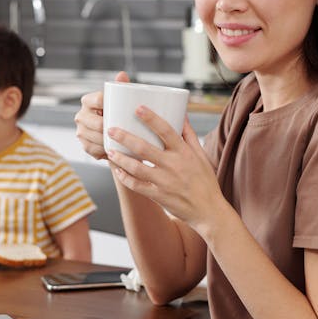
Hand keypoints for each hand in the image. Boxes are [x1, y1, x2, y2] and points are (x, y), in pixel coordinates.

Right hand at [74, 71, 129, 159]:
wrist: (114, 133)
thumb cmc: (117, 112)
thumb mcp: (120, 100)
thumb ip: (121, 86)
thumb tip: (122, 74)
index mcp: (87, 101)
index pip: (98, 100)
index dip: (109, 104)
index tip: (122, 108)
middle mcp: (81, 116)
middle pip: (97, 123)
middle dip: (111, 128)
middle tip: (128, 131)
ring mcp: (81, 132)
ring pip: (96, 138)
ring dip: (109, 142)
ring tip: (124, 143)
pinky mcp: (84, 146)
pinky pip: (95, 150)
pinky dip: (105, 151)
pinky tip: (115, 150)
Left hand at [106, 107, 223, 232]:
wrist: (208, 211)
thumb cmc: (204, 181)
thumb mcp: (201, 155)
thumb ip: (189, 135)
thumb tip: (182, 114)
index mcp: (184, 152)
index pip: (166, 130)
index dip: (151, 118)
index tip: (138, 108)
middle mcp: (173, 165)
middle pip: (144, 148)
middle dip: (125, 137)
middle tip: (110, 129)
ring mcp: (164, 182)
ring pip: (136, 168)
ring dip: (120, 158)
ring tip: (109, 151)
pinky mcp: (158, 196)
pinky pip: (137, 186)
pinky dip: (125, 178)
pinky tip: (117, 171)